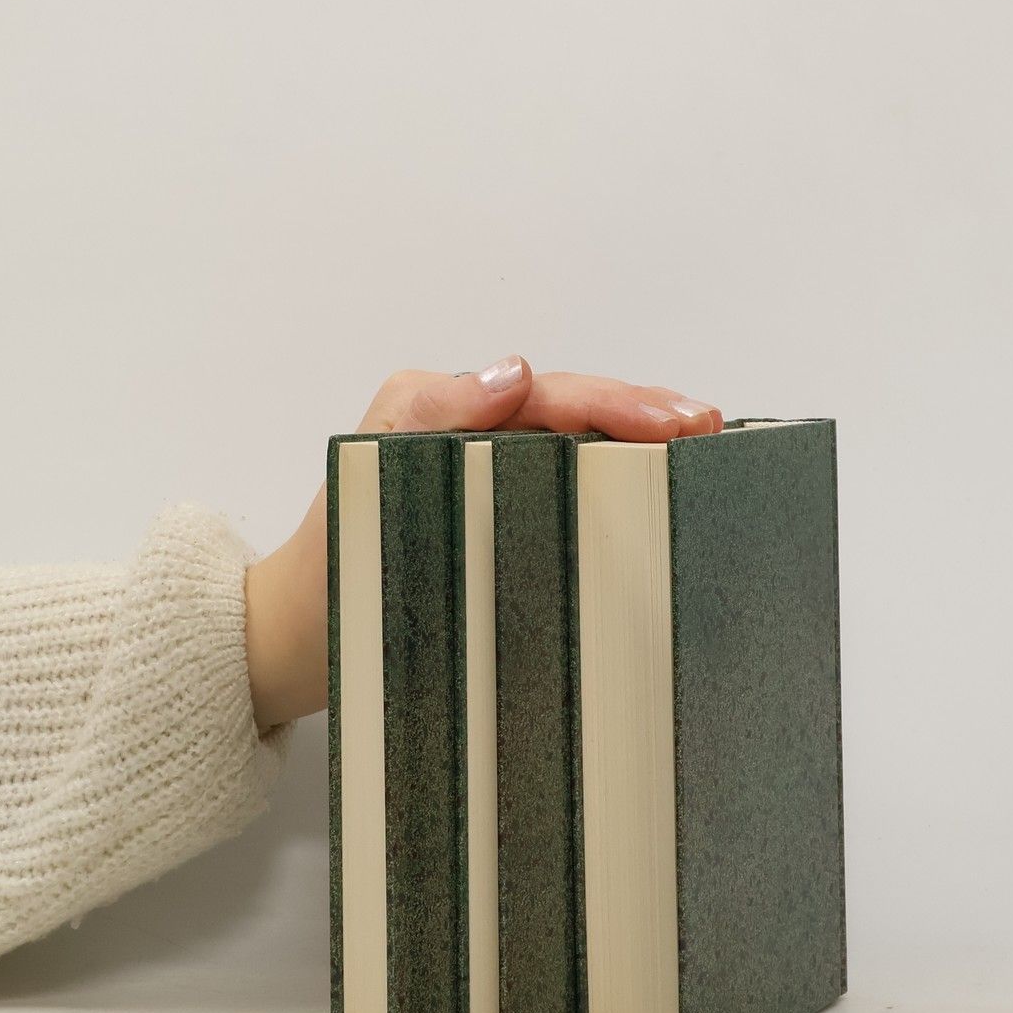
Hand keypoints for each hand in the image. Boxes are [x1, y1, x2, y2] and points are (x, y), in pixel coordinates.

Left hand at [240, 358, 721, 729]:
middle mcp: (485, 440)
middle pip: (585, 418)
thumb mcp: (365, 474)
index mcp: (456, 413)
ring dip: (646, 456)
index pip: (557, 397)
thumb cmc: (332, 560)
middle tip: (709, 434)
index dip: (622, 403)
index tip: (678, 420)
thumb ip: (426, 414)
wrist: (303, 639)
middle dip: (650, 419)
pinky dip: (623, 500)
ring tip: (706, 459)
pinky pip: (575, 503)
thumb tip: (513, 374)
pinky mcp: (511, 533)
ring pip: (588, 457)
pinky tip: (665, 511)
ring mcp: (501, 485)